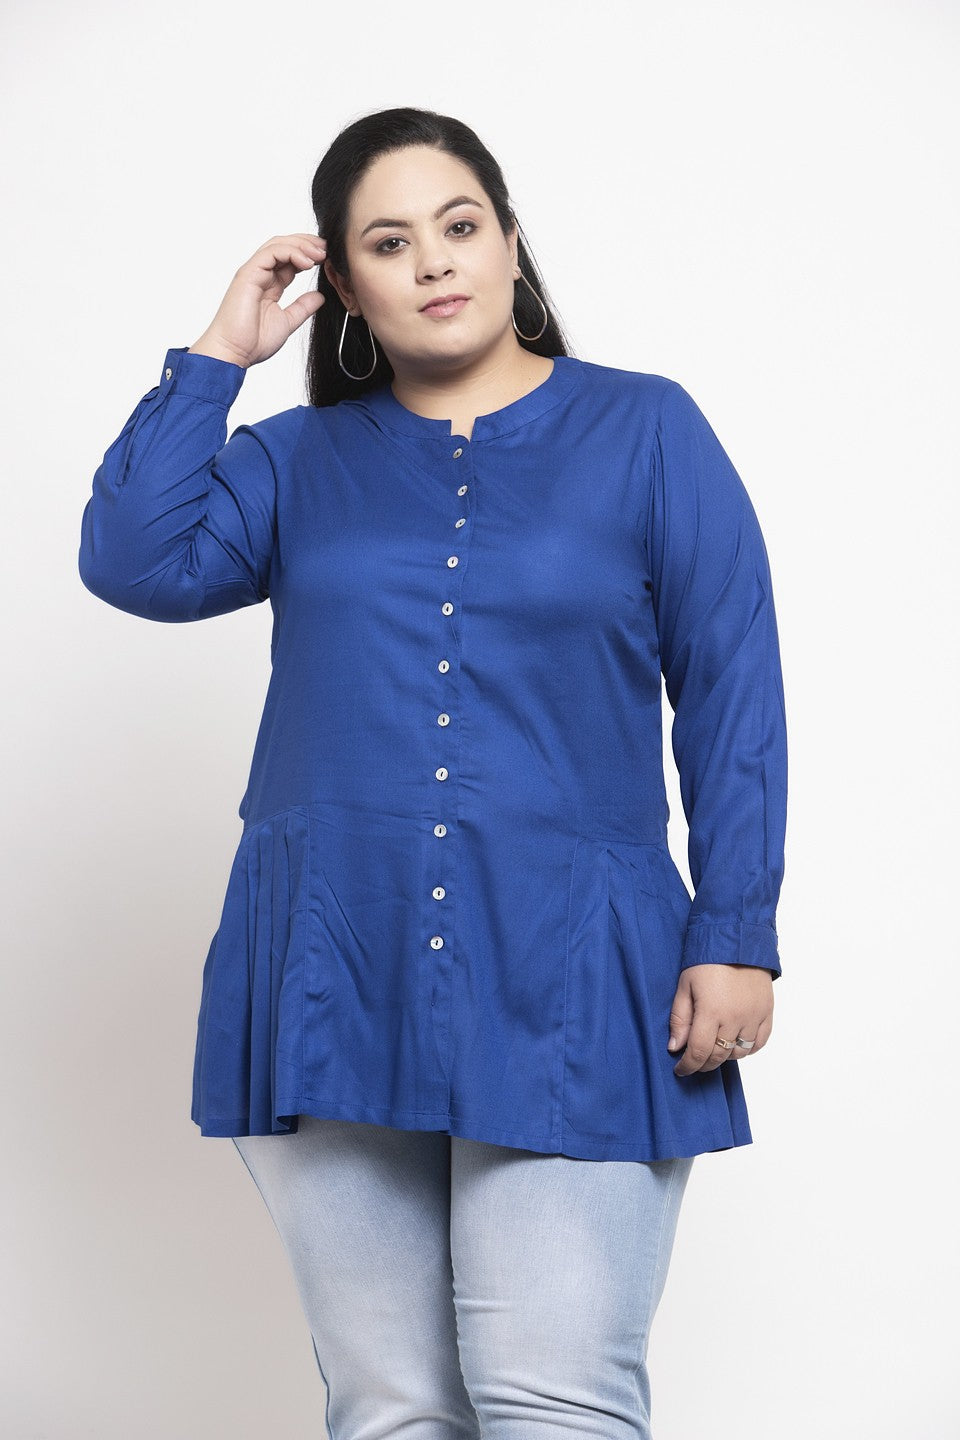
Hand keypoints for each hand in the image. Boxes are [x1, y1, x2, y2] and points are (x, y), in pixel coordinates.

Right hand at [188, 232, 328, 369]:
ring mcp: (253, 272)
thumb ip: (302, 307)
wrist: (234, 353)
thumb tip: (319, 297)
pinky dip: (291, 252)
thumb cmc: (253, 342)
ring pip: (277, 245)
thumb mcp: (287, 322)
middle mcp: (260, 275)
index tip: (326, 258)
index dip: (308, 255)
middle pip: (284, 246)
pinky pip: (271, 253)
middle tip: (326, 248)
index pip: (289, 260)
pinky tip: (307, 262)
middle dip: (306, 243)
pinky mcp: (248, 274)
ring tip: (319, 253)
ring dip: (301, 245)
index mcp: (269, 285)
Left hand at [667, 963, 773, 1075]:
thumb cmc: (707, 960)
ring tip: (714, 1048)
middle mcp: (735, 1018)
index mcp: (711, 1011)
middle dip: (703, 1063)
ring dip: (725, 1056)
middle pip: (719, 1056)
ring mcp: (754, 1016)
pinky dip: (747, 1048)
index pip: (699, 1052)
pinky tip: (735, 1044)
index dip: (688, 1066)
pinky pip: (759, 1043)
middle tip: (694, 1061)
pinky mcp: (767, 1012)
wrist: (737, 940)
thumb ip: (680, 1019)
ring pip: (739, 1052)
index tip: (681, 1069)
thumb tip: (676, 1047)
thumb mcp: (684, 986)